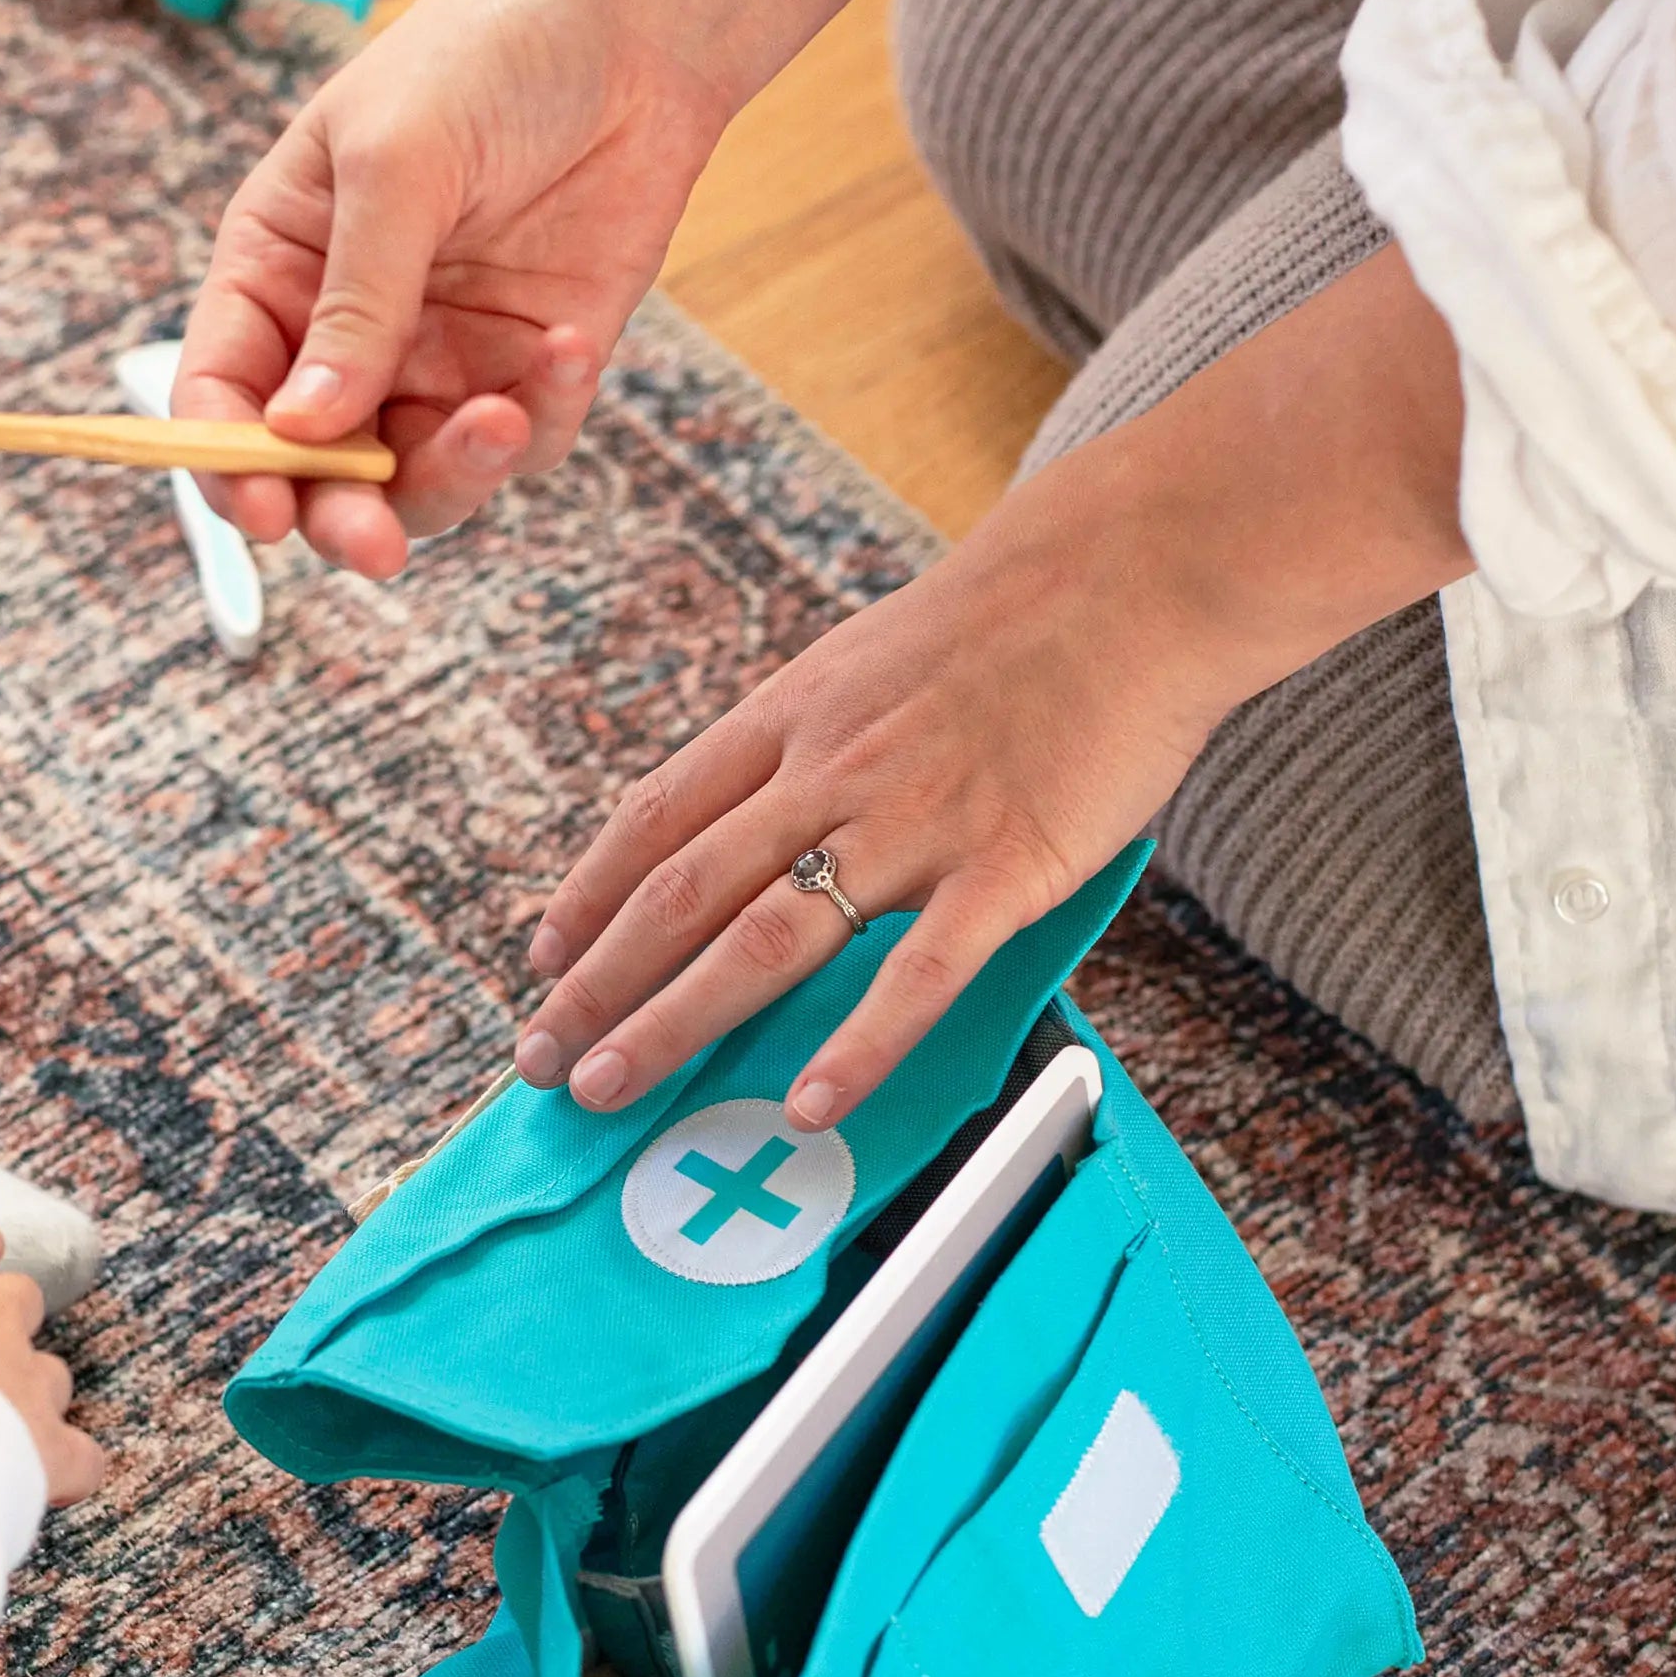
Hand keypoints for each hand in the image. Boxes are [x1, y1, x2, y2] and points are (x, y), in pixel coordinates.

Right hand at [175, 0, 734, 577]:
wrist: (633, 24)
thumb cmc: (486, 55)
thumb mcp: (398, 162)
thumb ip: (355, 301)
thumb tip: (305, 425)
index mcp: (278, 269)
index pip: (225, 389)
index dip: (229, 459)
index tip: (261, 507)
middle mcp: (347, 332)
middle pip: (318, 466)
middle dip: (339, 512)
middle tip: (373, 546)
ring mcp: (440, 358)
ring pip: (419, 479)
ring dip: (450, 477)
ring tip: (497, 424)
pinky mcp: (528, 370)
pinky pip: (523, 441)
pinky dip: (543, 416)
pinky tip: (570, 344)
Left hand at [510, 248, 1471, 1130]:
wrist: (1135, 570)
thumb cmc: (1011, 619)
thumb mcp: (867, 659)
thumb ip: (808, 739)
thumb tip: (758, 812)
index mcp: (790, 717)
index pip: (657, 818)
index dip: (589, 895)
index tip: (542, 958)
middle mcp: (829, 772)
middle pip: (681, 892)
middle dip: (597, 983)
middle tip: (540, 1056)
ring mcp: (913, 822)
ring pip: (765, 938)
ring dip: (674, 1020)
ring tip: (610, 1086)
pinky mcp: (1004, 866)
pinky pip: (917, 974)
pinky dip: (856, 1046)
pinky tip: (808, 1106)